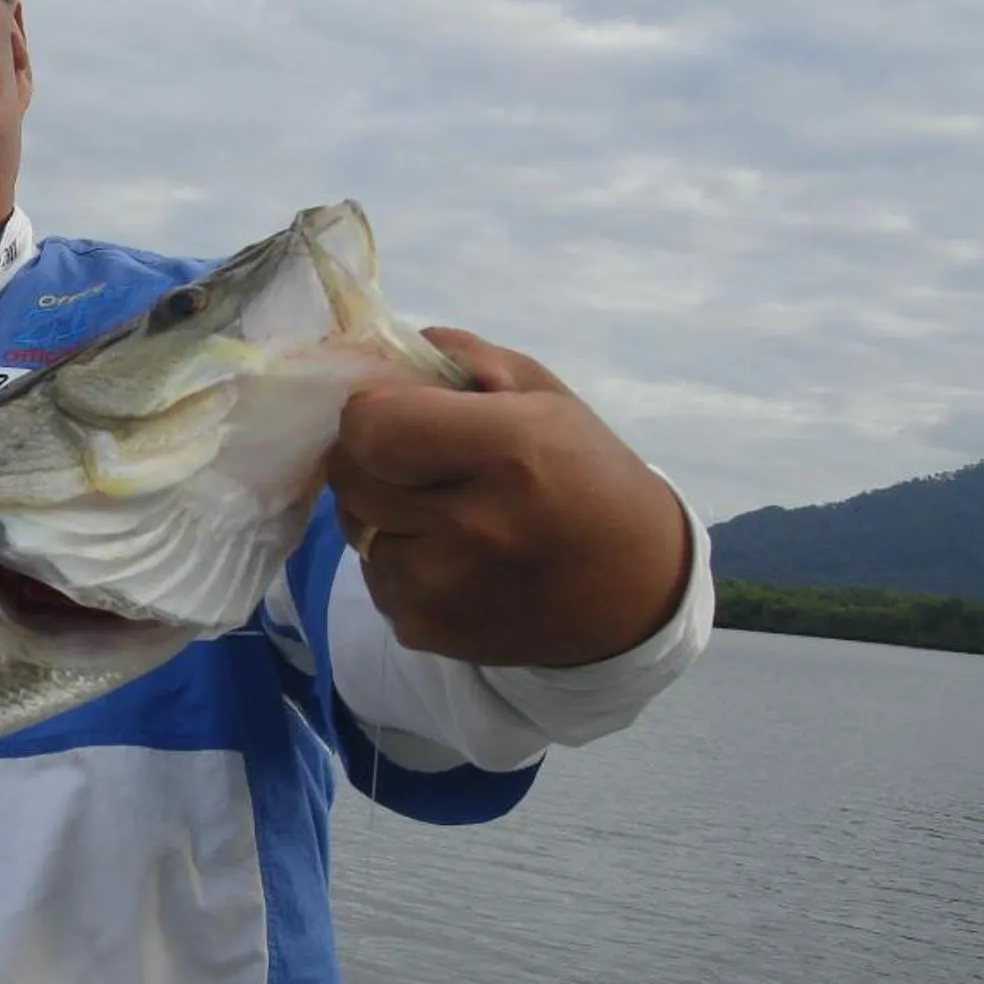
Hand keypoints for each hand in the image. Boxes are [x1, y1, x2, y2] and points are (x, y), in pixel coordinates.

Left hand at [324, 328, 691, 667]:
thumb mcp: (548, 398)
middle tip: (415, 460)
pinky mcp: (425, 629)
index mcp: (510, 451)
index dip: (371, 412)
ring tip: (441, 511)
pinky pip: (373, 577)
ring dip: (381, 512)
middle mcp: (472, 525)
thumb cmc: (587, 477)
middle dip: (370, 458)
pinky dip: (397, 560)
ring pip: (356, 529)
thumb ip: (467, 359)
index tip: (397, 413)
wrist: (633, 591)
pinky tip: (449, 557)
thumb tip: (390, 353)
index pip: (371, 425)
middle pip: (351, 476)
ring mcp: (443, 587)